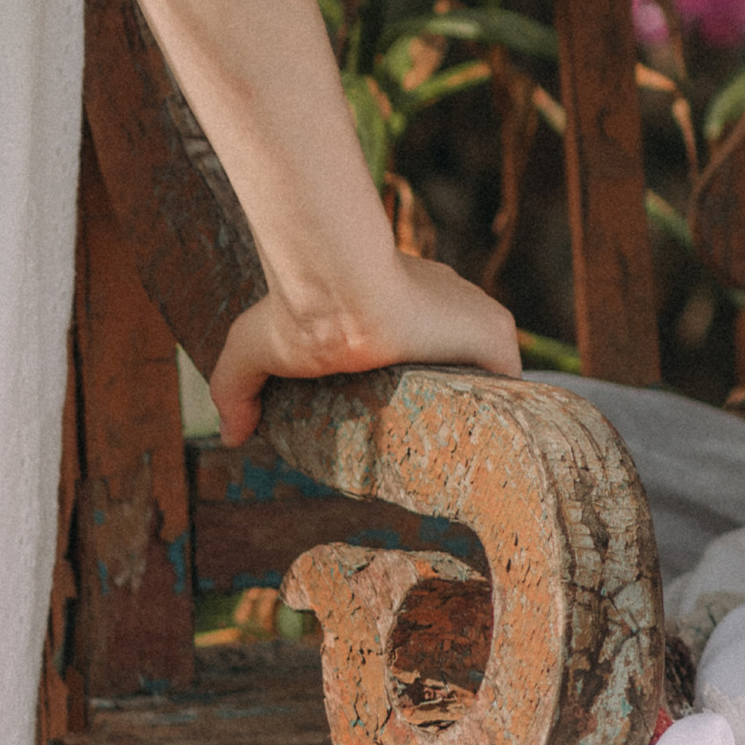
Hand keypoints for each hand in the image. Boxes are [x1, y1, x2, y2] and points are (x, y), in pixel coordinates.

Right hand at [206, 252, 522, 446]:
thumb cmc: (297, 307)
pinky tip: (497, 448)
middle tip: (425, 443)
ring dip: (479, 404)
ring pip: (484, 368)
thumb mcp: (253, 346)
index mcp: (394, 297)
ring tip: (460, 455)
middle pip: (452, 355)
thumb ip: (236, 388)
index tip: (393, 415)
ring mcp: (469, 316)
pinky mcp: (493, 331)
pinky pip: (513, 378)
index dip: (408, 374)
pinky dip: (510, 410)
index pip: (414, 337)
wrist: (338, 290)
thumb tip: (230, 438)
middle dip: (444, 392)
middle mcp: (439, 301)